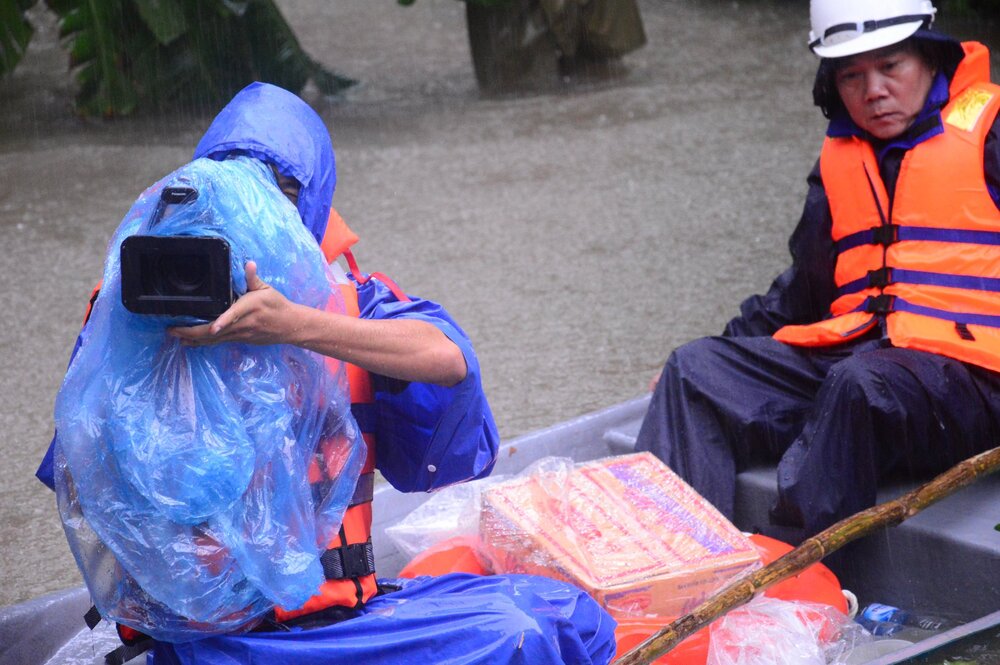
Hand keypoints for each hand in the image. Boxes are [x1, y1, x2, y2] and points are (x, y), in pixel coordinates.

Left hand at [169, 261, 296, 345]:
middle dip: (192, 332)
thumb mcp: (267, 289)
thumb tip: (249, 264)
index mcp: (249, 308)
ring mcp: (239, 335)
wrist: (290, 326)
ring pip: (213, 339)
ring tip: (175, 336)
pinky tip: (190, 342)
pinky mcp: (239, 339)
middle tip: (172, 330)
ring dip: (193, 339)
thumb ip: (253, 278)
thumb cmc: (278, 305)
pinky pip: (218, 341)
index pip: (234, 315)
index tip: (212, 327)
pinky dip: (202, 342)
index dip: (223, 322)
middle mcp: (242, 324)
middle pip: (215, 332)